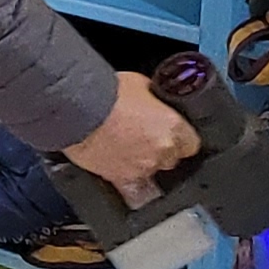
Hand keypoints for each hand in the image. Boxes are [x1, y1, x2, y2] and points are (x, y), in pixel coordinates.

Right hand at [62, 72, 199, 207]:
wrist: (76, 108)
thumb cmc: (105, 93)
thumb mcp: (141, 84)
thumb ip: (155, 99)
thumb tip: (155, 102)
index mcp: (172, 127)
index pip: (192, 144)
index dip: (182, 139)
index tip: (175, 135)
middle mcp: (161, 151)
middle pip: (172, 159)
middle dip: (162, 150)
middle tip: (145, 136)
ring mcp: (141, 167)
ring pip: (151, 171)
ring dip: (143, 161)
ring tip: (127, 148)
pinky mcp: (119, 178)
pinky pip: (129, 184)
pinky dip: (126, 177)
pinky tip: (119, 166)